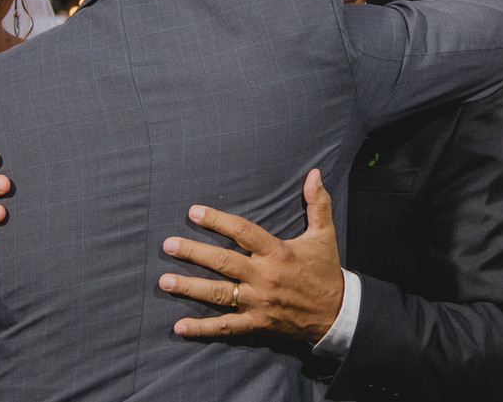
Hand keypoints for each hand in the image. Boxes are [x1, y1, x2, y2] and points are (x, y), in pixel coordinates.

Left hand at [158, 168, 343, 341]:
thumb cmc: (325, 271)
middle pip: (223, 262)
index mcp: (277, 252)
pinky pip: (226, 327)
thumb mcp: (324, 235)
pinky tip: (179, 327)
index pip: (242, 232)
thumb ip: (317, 203)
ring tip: (165, 280)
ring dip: (190, 287)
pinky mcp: (257, 323)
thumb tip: (314, 173)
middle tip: (169, 245)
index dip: (217, 220)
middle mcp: (264, 277)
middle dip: (194, 252)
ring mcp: (259, 302)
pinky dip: (202, 328)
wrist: (336, 314)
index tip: (194, 212)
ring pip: (219, 294)